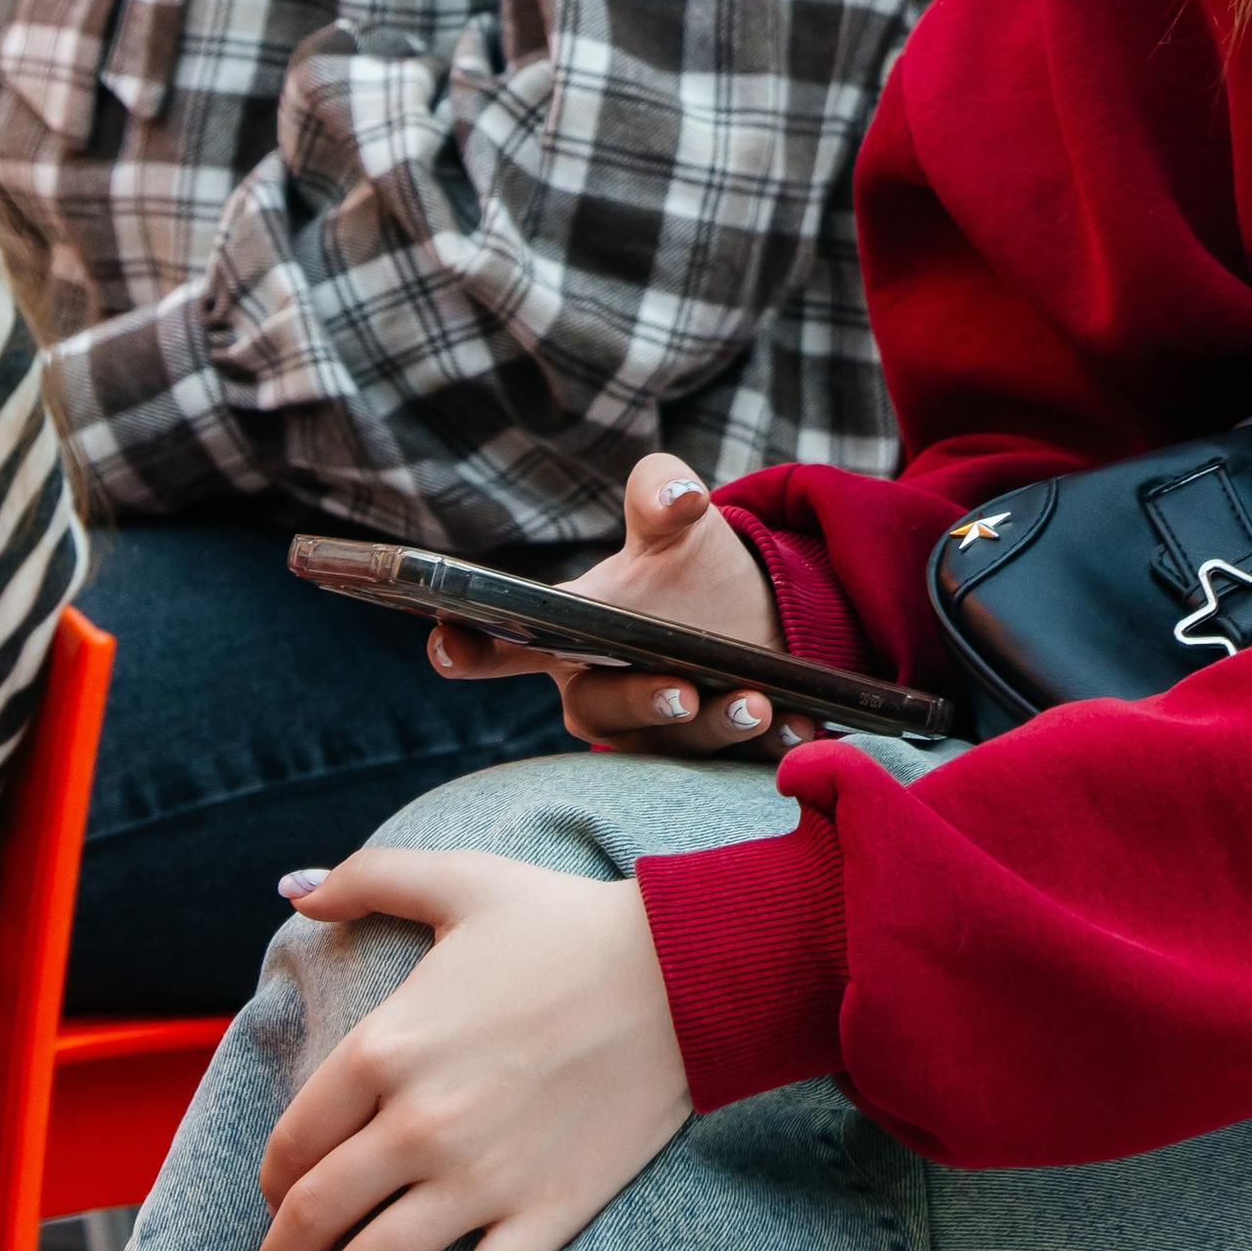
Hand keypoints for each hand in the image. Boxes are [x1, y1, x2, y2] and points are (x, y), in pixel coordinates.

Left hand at [246, 850, 688, 1250]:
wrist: (683, 969)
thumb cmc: (565, 921)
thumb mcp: (461, 881)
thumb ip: (368, 878)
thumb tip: (289, 886)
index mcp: (387, 1047)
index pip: (292, 1142)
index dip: (269, 1181)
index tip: (273, 1201)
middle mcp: (419, 1125)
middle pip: (314, 1218)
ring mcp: (481, 1180)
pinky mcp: (542, 1216)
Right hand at [428, 450, 805, 759]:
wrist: (765, 613)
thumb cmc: (692, 568)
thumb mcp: (675, 520)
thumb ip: (661, 489)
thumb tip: (679, 494)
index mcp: (567, 638)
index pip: (500, 649)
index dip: (467, 648)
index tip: (447, 640)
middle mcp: (599, 695)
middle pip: (597, 710)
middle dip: (637, 705)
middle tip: (681, 693)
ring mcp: (653, 735)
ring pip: (670, 744)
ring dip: (714, 728)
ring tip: (757, 703)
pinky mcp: (709, 759)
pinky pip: (736, 761)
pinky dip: (772, 745)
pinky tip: (804, 728)